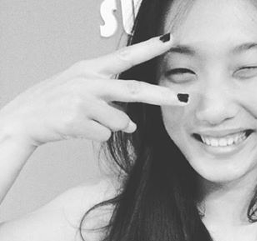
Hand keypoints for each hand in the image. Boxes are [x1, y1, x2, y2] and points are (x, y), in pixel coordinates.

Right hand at [0, 34, 185, 147]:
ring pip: (119, 122)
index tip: (170, 40)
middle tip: (183, 98)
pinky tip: (80, 128)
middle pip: (134, 90)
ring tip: (89, 120)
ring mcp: (82, 101)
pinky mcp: (76, 121)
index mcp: (91, 69)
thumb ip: (111, 104)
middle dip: (161, 96)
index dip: (148, 48)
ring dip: (113, 126)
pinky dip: (98, 135)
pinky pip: (105, 135)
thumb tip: (132, 125)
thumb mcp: (83, 92)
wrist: (25, 118)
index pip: (125, 57)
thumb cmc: (57, 102)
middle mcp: (88, 81)